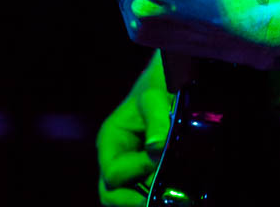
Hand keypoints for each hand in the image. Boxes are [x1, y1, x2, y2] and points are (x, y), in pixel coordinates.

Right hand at [97, 51, 172, 206]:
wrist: (166, 84)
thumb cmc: (156, 88)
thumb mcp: (155, 99)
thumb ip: (157, 121)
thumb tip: (157, 149)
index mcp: (110, 141)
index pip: (113, 173)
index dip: (136, 171)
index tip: (158, 159)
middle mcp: (114, 158)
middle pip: (111, 194)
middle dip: (133, 199)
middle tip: (158, 197)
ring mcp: (127, 168)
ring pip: (127, 196)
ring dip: (145, 196)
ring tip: (166, 191)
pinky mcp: (142, 172)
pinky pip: (142, 191)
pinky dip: (154, 192)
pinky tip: (170, 186)